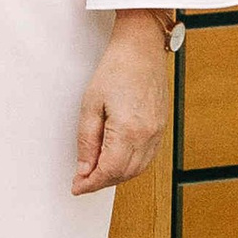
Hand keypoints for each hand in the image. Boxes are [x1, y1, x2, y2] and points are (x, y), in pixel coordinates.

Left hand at [73, 15, 171, 196]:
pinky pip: (147, 158)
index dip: (90, 183)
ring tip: (95, 173)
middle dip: (101, 182)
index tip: (76, 187)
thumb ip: (87, 141)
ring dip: (116, 176)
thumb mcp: (90, 106)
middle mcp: (148, 135)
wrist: (141, 50)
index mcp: (129, 130)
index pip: (109, 170)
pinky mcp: (161, 128)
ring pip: (137, 169)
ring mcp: (158, 132)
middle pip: (124, 174)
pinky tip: (116, 162)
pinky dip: (130, 166)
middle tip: (81, 181)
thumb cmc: (116, 70)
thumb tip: (84, 168)